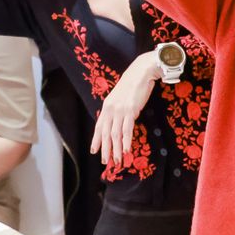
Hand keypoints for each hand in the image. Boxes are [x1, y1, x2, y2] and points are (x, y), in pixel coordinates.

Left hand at [91, 51, 160, 166]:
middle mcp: (111, 109)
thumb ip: (115, 110)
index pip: (98, 127)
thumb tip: (114, 123)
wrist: (140, 73)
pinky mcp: (131, 110)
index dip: (96, 140)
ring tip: (118, 160)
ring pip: (115, 134)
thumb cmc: (131, 86)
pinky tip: (127, 149)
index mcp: (106, 107)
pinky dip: (126, 141)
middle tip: (106, 162)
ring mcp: (120, 110)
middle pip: (105, 134)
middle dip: (105, 149)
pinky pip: (127, 129)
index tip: (94, 151)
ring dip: (117, 149)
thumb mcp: (119, 99)